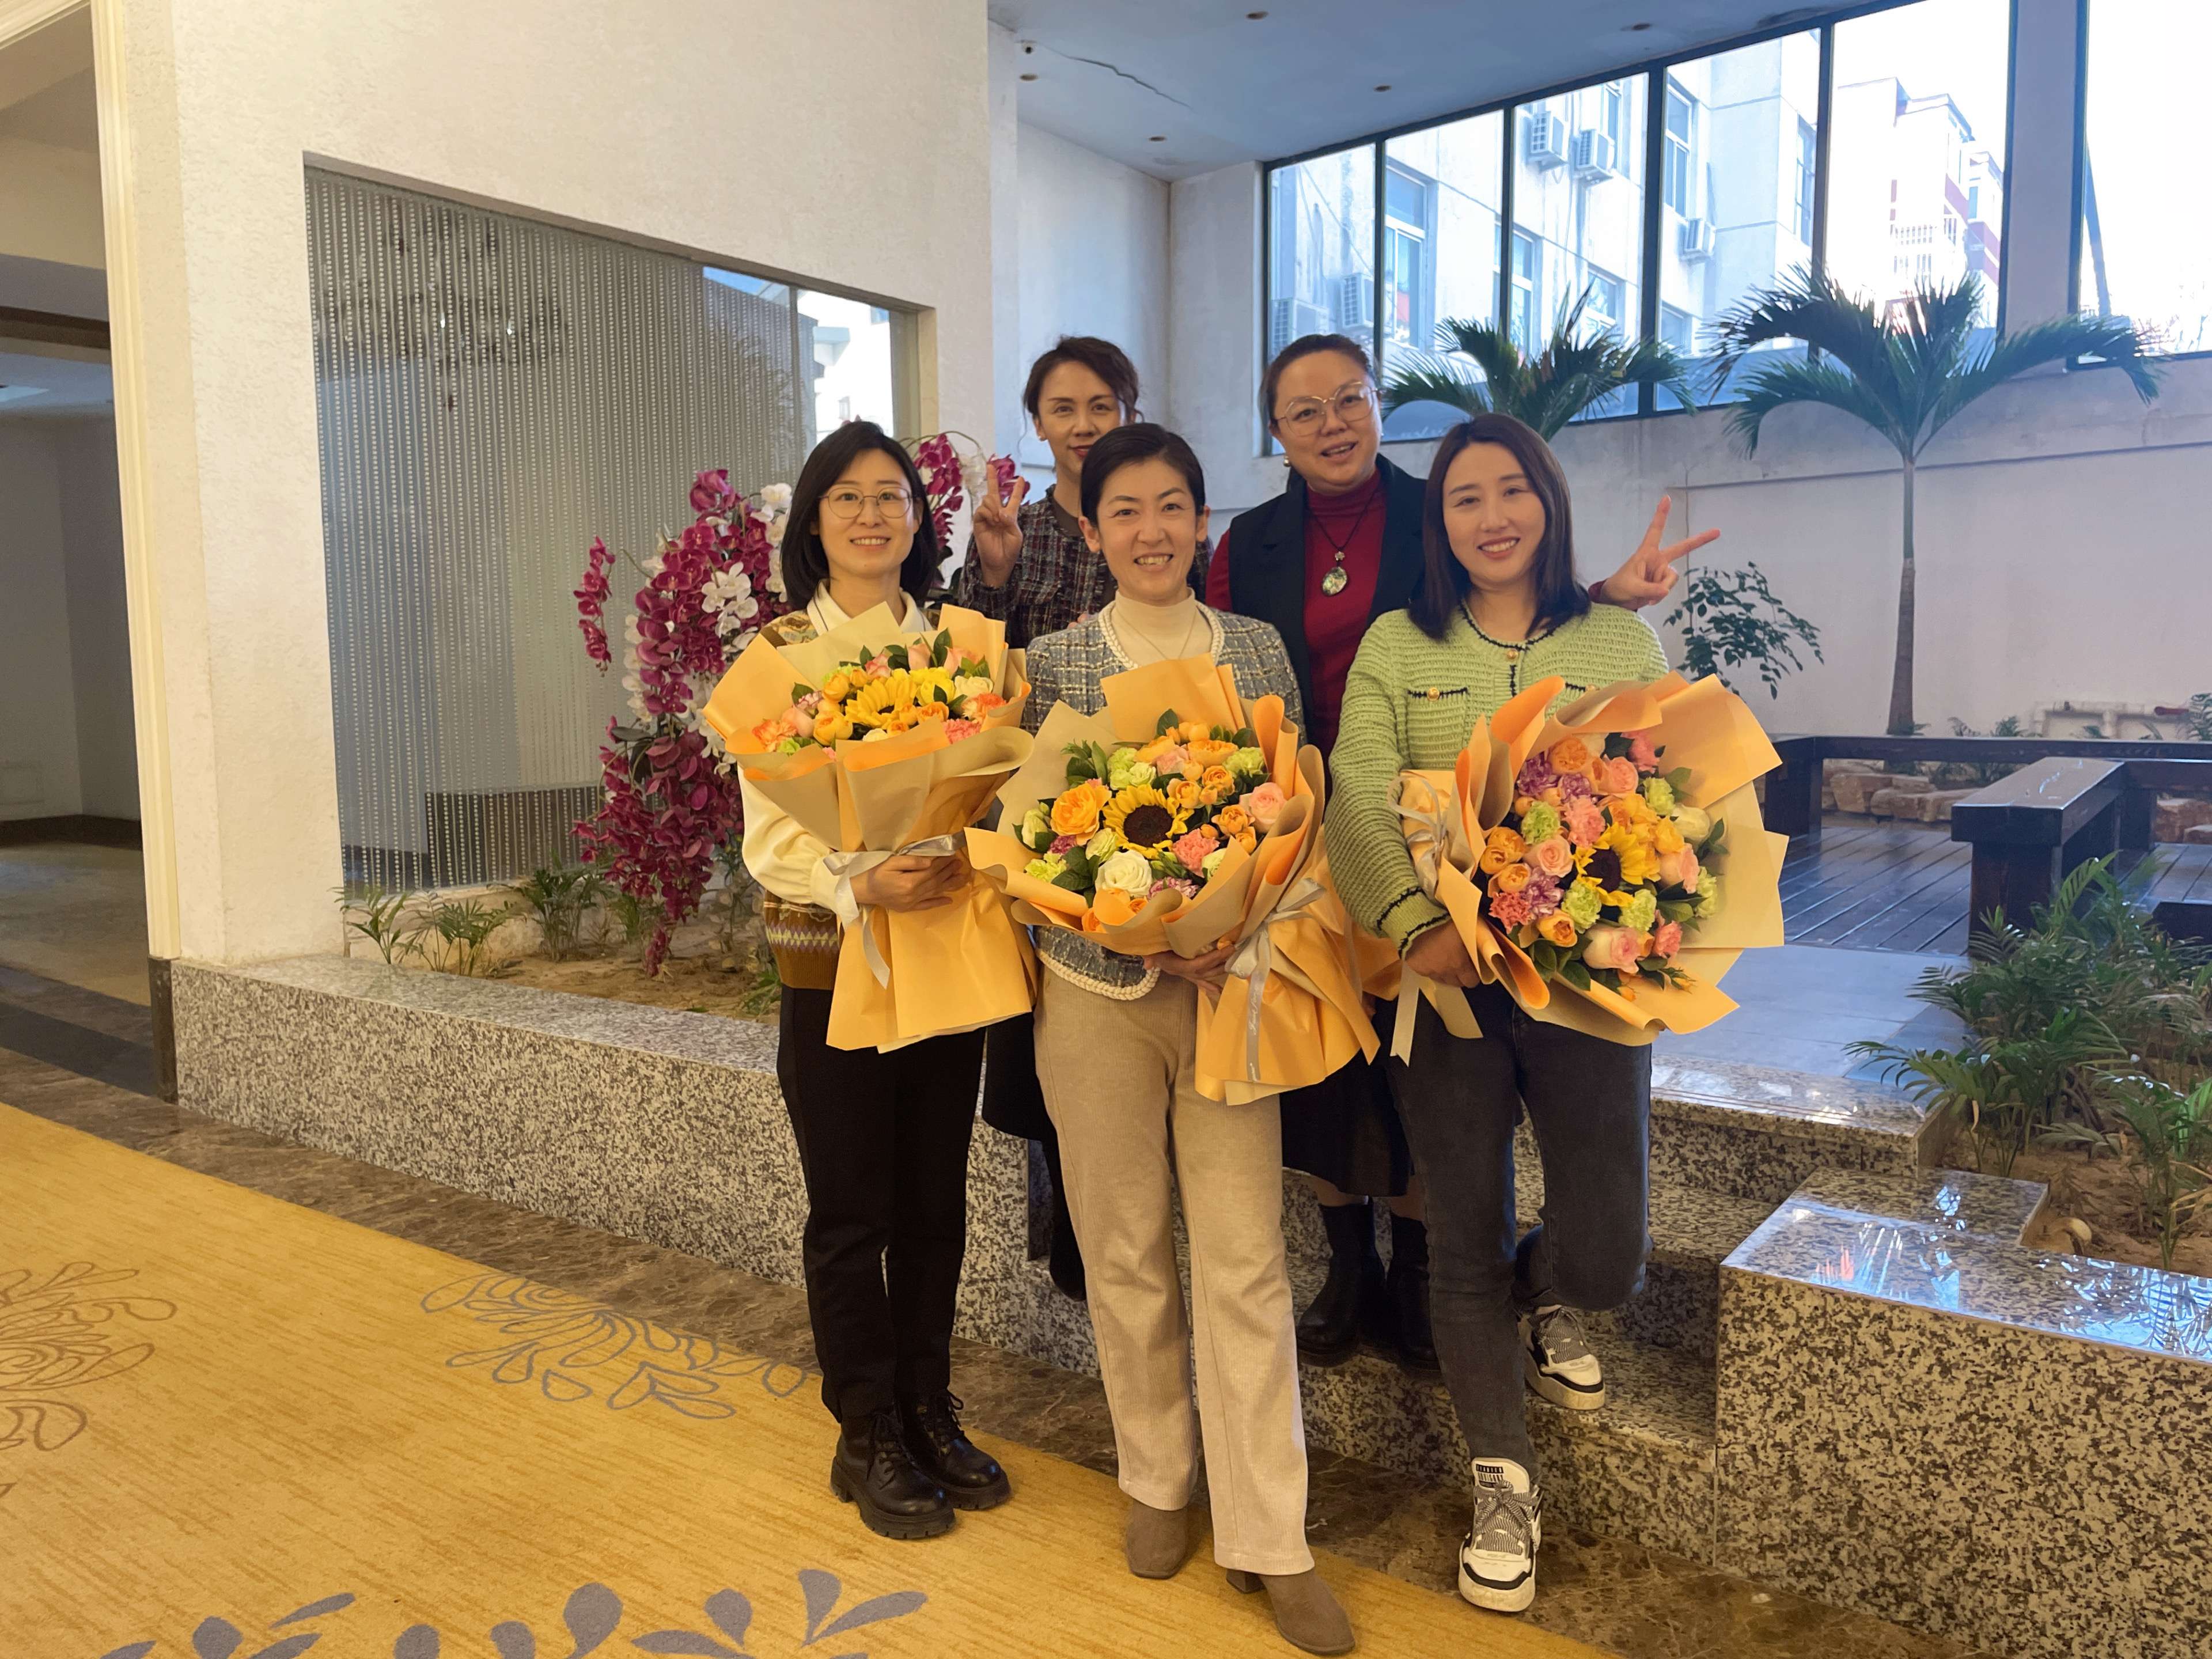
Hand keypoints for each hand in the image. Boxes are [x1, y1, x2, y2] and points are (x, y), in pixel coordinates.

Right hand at [851, 854, 966, 913]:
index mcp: (909, 881)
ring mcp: (912, 903)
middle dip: (949, 872)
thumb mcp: (892, 862)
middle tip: (960, 865)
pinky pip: (927, 906)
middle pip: (936, 881)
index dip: (943, 863)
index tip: (952, 856)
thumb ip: (912, 861)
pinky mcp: (909, 908)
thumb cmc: (876, 873)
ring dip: (950, 886)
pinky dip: (939, 903)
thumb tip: (930, 862)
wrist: (863, 891)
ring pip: (935, 893)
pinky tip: (950, 899)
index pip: (932, 871)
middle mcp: (913, 894)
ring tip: (963, 879)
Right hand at [970, 473, 1029, 587]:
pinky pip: (981, 510)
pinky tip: (992, 519)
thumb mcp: (1016, 534)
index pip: (1013, 499)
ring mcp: (987, 517)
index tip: (1021, 478)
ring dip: (994, 506)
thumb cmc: (1010, 550)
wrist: (999, 563)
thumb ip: (1011, 521)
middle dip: (992, 478)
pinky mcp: (978, 523)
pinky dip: (987, 512)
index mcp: (1010, 516)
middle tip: (990, 465)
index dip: (1017, 489)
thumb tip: (999, 511)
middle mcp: (997, 513)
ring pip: (987, 499)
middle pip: (994, 492)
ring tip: (997, 519)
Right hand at [1143, 941, 1238, 988]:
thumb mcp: (1150, 950)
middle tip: (1232, 950)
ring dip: (1218, 969)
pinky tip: (1218, 991)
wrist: (1149, 952)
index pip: (1194, 965)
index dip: (1209, 959)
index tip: (1223, 950)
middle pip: (1204, 970)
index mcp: (1174, 966)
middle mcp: (1181, 972)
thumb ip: (1150, 956)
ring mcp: (1185, 974)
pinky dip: (1208, 985)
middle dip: (1218, 961)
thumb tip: (1147, 964)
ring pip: (1205, 974)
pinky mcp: (1187, 974)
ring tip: (1232, 962)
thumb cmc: (1151, 948)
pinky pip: (1199, 981)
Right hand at [1402, 923, 1479, 987]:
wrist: (1416, 921)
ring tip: (1445, 958)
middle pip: (1457, 983)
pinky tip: (1431, 956)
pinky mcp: (1417, 968)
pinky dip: (1430, 967)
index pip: (1472, 981)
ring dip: (1446, 972)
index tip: (1473, 968)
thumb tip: (1486, 942)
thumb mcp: (1465, 929)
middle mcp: (1445, 971)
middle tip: (1460, 963)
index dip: (1474, 975)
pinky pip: (1428, 973)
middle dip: (1460, 975)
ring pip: (1442, 979)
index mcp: (1459, 964)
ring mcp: (1430, 971)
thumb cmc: (1442, 923)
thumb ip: (1476, 940)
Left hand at [1598, 494, 1718, 609]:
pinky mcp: (1663, 582)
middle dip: (1700, 540)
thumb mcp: (1632, 587)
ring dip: (1660, 589)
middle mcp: (1657, 559)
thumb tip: (1665, 590)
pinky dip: (1660, 596)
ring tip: (1645, 594)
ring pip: (1671, 578)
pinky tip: (1649, 598)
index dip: (1661, 514)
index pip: (1655, 530)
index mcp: (1646, 552)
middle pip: (1682, 548)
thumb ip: (1649, 589)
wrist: (1617, 601)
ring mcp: (1661, 571)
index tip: (1666, 498)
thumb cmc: (1619, 587)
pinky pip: (1668, 588)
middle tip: (1717, 531)